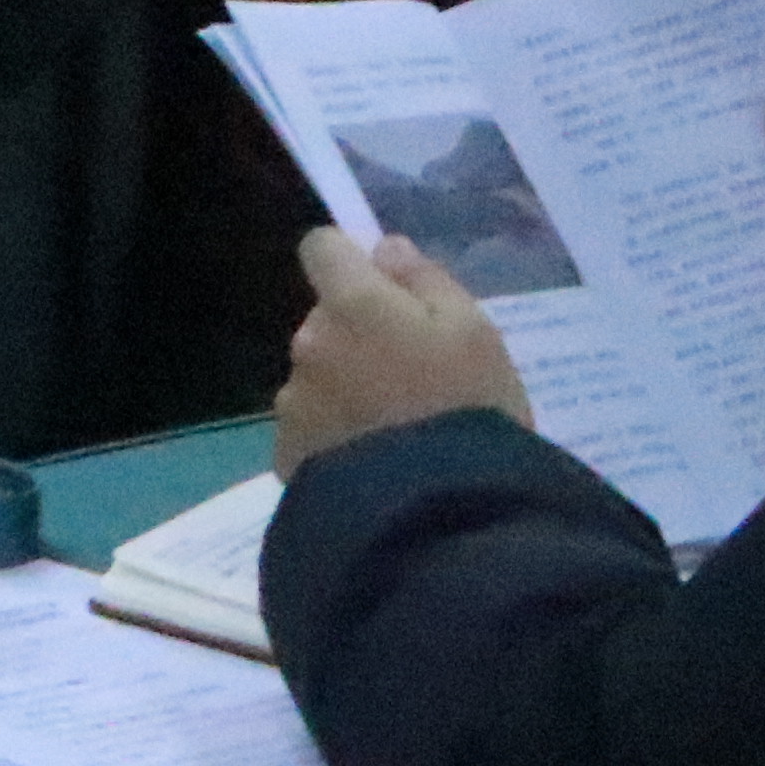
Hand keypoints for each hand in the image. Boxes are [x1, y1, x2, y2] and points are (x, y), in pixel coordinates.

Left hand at [273, 229, 532, 474]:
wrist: (444, 517)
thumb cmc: (470, 412)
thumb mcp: (476, 334)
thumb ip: (426, 281)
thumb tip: (385, 248)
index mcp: (352, 303)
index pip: (322, 248)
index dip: (350, 263)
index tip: (385, 294)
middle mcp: (310, 343)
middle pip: (326, 320)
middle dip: (358, 337)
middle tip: (413, 382)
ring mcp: (294, 402)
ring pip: (318, 377)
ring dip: (345, 390)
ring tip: (399, 434)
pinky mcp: (288, 456)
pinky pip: (311, 430)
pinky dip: (335, 439)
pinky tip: (377, 467)